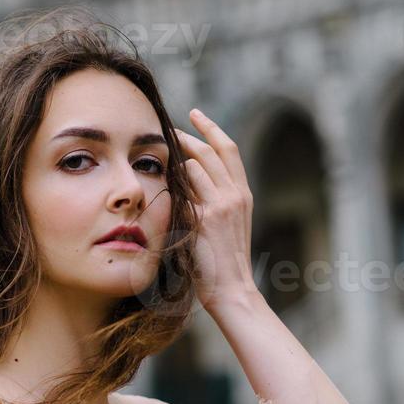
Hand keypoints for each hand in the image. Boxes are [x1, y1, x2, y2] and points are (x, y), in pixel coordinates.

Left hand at [176, 108, 258, 315]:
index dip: (211, 128)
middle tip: (168, 128)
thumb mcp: (227, 224)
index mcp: (243, 194)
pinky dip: (173, 183)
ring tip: (161, 159)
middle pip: (210, 151)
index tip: (195, 115)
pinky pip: (185, 189)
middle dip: (188, 135)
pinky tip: (160, 184)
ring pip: (196, 165)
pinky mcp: (206, 219)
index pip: (228, 150)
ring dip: (177, 160)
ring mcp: (221, 206)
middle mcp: (235, 195)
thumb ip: (214, 200)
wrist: (232, 289)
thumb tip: (189, 178)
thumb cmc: (224, 262)